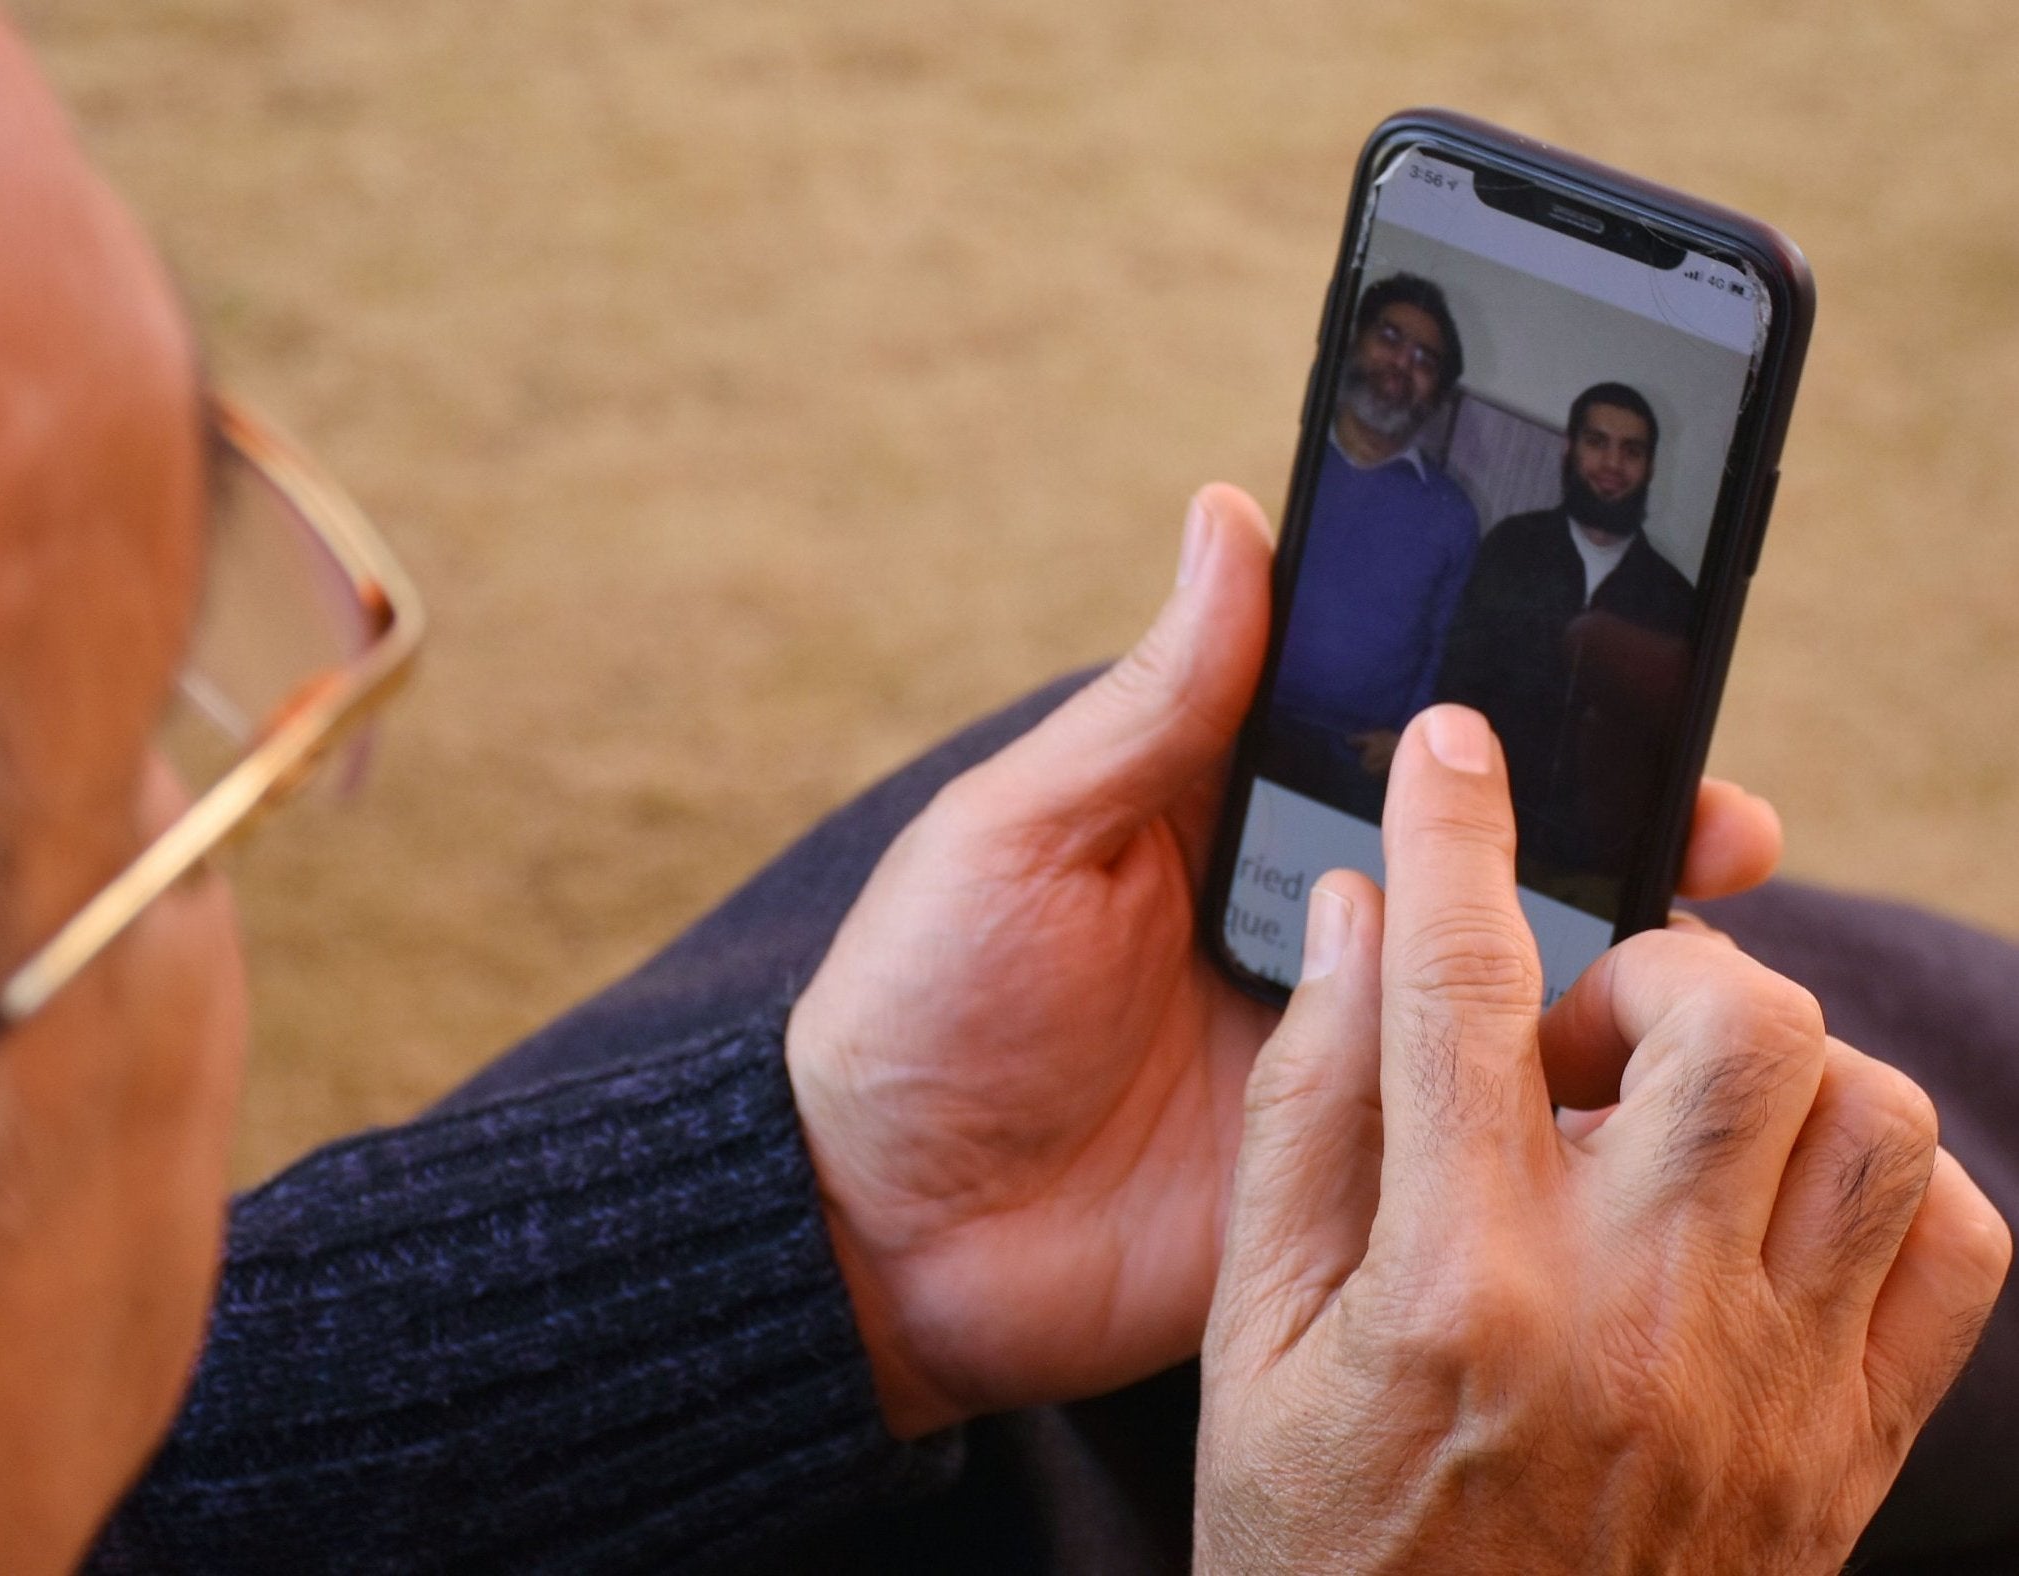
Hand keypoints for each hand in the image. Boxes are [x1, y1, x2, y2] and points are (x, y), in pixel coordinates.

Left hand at [787, 486, 1785, 1437]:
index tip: (1615, 647)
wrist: (883, 1233)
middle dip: (1604, 819)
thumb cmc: (925, 1003)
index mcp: (1234, 818)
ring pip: (1508, 983)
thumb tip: (1232, 511)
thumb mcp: (1026, 828)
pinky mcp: (1354, 1169)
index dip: (1501, 693)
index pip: (1393, 737)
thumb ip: (1157, 700)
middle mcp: (1309, 922)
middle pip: (1480, 855)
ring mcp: (1339, 1046)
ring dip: (1613, 949)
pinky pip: (1476, 1123)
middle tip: (1711, 803)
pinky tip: (1655, 1065)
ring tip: (1709, 918)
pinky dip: (1563, 1092)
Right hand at [1195, 707, 2011, 1573]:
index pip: (1463, 992)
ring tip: (1666, 1117)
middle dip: (1648, 970)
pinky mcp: (1848, 1448)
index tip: (1454, 748)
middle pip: (1730, 1020)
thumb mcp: (1248, 1341)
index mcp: (1456, 1290)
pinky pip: (1953, 1243)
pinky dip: (1880, 1177)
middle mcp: (1636, 1323)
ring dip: (1764, 1064)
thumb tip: (1361, 928)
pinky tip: (1767, 1203)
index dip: (1457, 835)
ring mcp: (1768, 1390)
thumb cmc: (1320, 1549)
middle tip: (1570, 1032)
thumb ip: (1305, 1118)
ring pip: (1864, 1110)